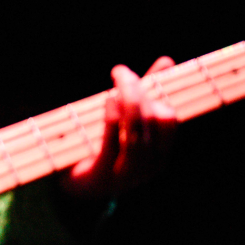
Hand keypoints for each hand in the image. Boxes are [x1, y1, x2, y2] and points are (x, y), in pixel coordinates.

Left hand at [59, 57, 176, 198]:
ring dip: (127, 99)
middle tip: (120, 73)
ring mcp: (129, 173)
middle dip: (138, 91)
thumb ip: (147, 93)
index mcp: (161, 153)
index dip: (155, 93)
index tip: (135, 76)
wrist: (75, 184)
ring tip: (115, 82)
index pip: (169, 119)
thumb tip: (167, 61)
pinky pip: (114, 140)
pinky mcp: (104, 174)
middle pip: (154, 119)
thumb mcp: (127, 120)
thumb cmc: (104, 145)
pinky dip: (113, 115)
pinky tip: (108, 99)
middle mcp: (150, 166)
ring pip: (137, 129)